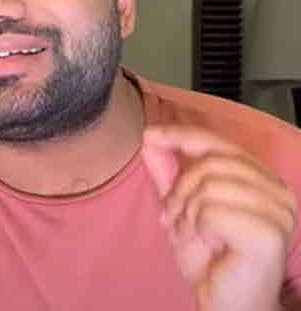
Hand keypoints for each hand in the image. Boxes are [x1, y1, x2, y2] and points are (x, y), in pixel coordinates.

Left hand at [141, 125, 295, 310]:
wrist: (224, 300)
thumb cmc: (209, 257)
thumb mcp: (182, 207)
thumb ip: (169, 172)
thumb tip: (150, 135)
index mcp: (260, 178)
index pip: (217, 142)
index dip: (180, 135)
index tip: (150, 134)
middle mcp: (276, 189)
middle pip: (209, 164)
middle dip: (179, 193)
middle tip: (176, 220)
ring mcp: (279, 211)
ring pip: (208, 187)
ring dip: (187, 214)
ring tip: (193, 235)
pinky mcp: (270, 233)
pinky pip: (212, 212)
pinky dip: (197, 229)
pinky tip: (208, 245)